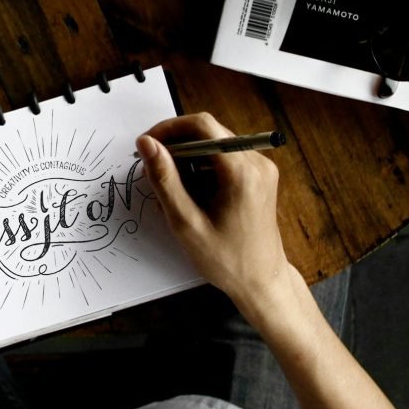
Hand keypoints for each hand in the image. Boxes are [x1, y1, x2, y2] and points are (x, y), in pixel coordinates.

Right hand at [136, 112, 299, 320]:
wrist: (262, 282)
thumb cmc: (226, 260)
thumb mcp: (186, 223)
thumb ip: (164, 180)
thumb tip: (146, 144)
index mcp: (242, 172)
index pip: (202, 126)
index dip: (169, 129)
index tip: (147, 146)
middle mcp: (257, 162)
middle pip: (208, 133)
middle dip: (176, 147)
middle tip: (154, 172)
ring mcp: (261, 168)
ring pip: (214, 145)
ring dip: (188, 161)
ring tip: (173, 193)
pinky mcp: (259, 176)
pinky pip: (224, 158)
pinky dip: (202, 170)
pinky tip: (192, 197)